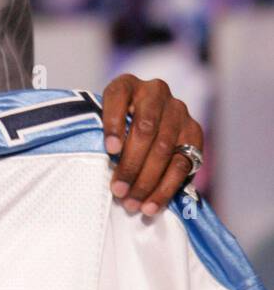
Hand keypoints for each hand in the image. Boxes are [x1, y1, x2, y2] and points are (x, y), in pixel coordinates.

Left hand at [101, 75, 202, 216]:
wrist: (146, 124)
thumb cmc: (113, 128)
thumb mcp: (100, 122)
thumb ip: (99, 134)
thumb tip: (95, 164)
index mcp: (127, 84)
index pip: (118, 96)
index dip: (113, 123)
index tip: (109, 149)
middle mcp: (155, 91)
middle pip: (145, 130)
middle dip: (130, 165)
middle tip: (118, 191)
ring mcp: (178, 111)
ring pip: (164, 149)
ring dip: (147, 181)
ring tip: (131, 204)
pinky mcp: (194, 132)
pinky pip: (182, 164)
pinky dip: (165, 188)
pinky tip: (151, 205)